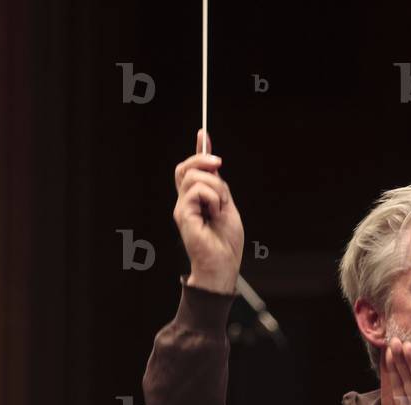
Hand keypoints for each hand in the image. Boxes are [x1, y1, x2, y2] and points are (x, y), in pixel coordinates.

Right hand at [173, 129, 243, 293]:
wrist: (223, 265)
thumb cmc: (226, 242)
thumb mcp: (227, 205)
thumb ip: (219, 185)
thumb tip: (215, 162)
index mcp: (196, 199)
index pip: (191, 169)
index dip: (198, 150)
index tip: (203, 133)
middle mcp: (185, 201)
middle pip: (186, 167)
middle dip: (203, 158)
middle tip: (219, 165)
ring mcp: (182, 207)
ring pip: (195, 176)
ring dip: (216, 187)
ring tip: (220, 207)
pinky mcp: (182, 214)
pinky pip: (198, 191)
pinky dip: (213, 198)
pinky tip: (216, 212)